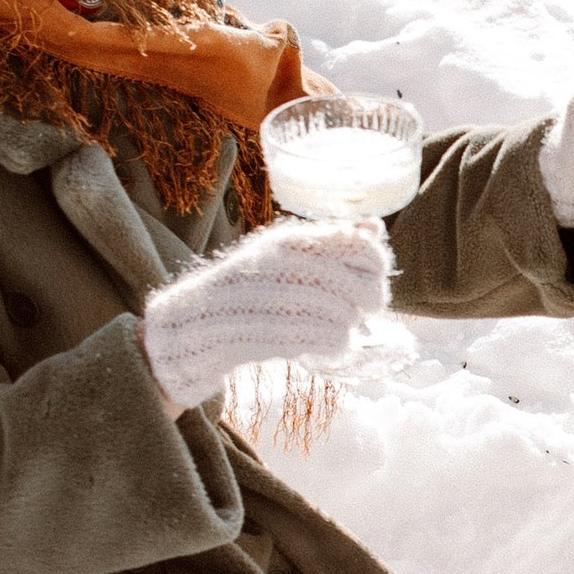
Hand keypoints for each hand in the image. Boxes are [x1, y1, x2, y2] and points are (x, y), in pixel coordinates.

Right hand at [138, 218, 390, 412]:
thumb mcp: (285, 254)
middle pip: (362, 286)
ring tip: (334, 328)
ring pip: (347, 317)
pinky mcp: (274, 334)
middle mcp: (284, 265)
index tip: (370, 277)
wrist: (197, 321)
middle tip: (360, 311)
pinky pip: (328, 340)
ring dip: (347, 327)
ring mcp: (277, 300)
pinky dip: (334, 345)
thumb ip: (330, 241)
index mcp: (291, 240)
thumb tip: (373, 228)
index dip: (376, 265)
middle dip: (368, 302)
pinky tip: (325, 344)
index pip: (361, 246)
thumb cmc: (250, 286)